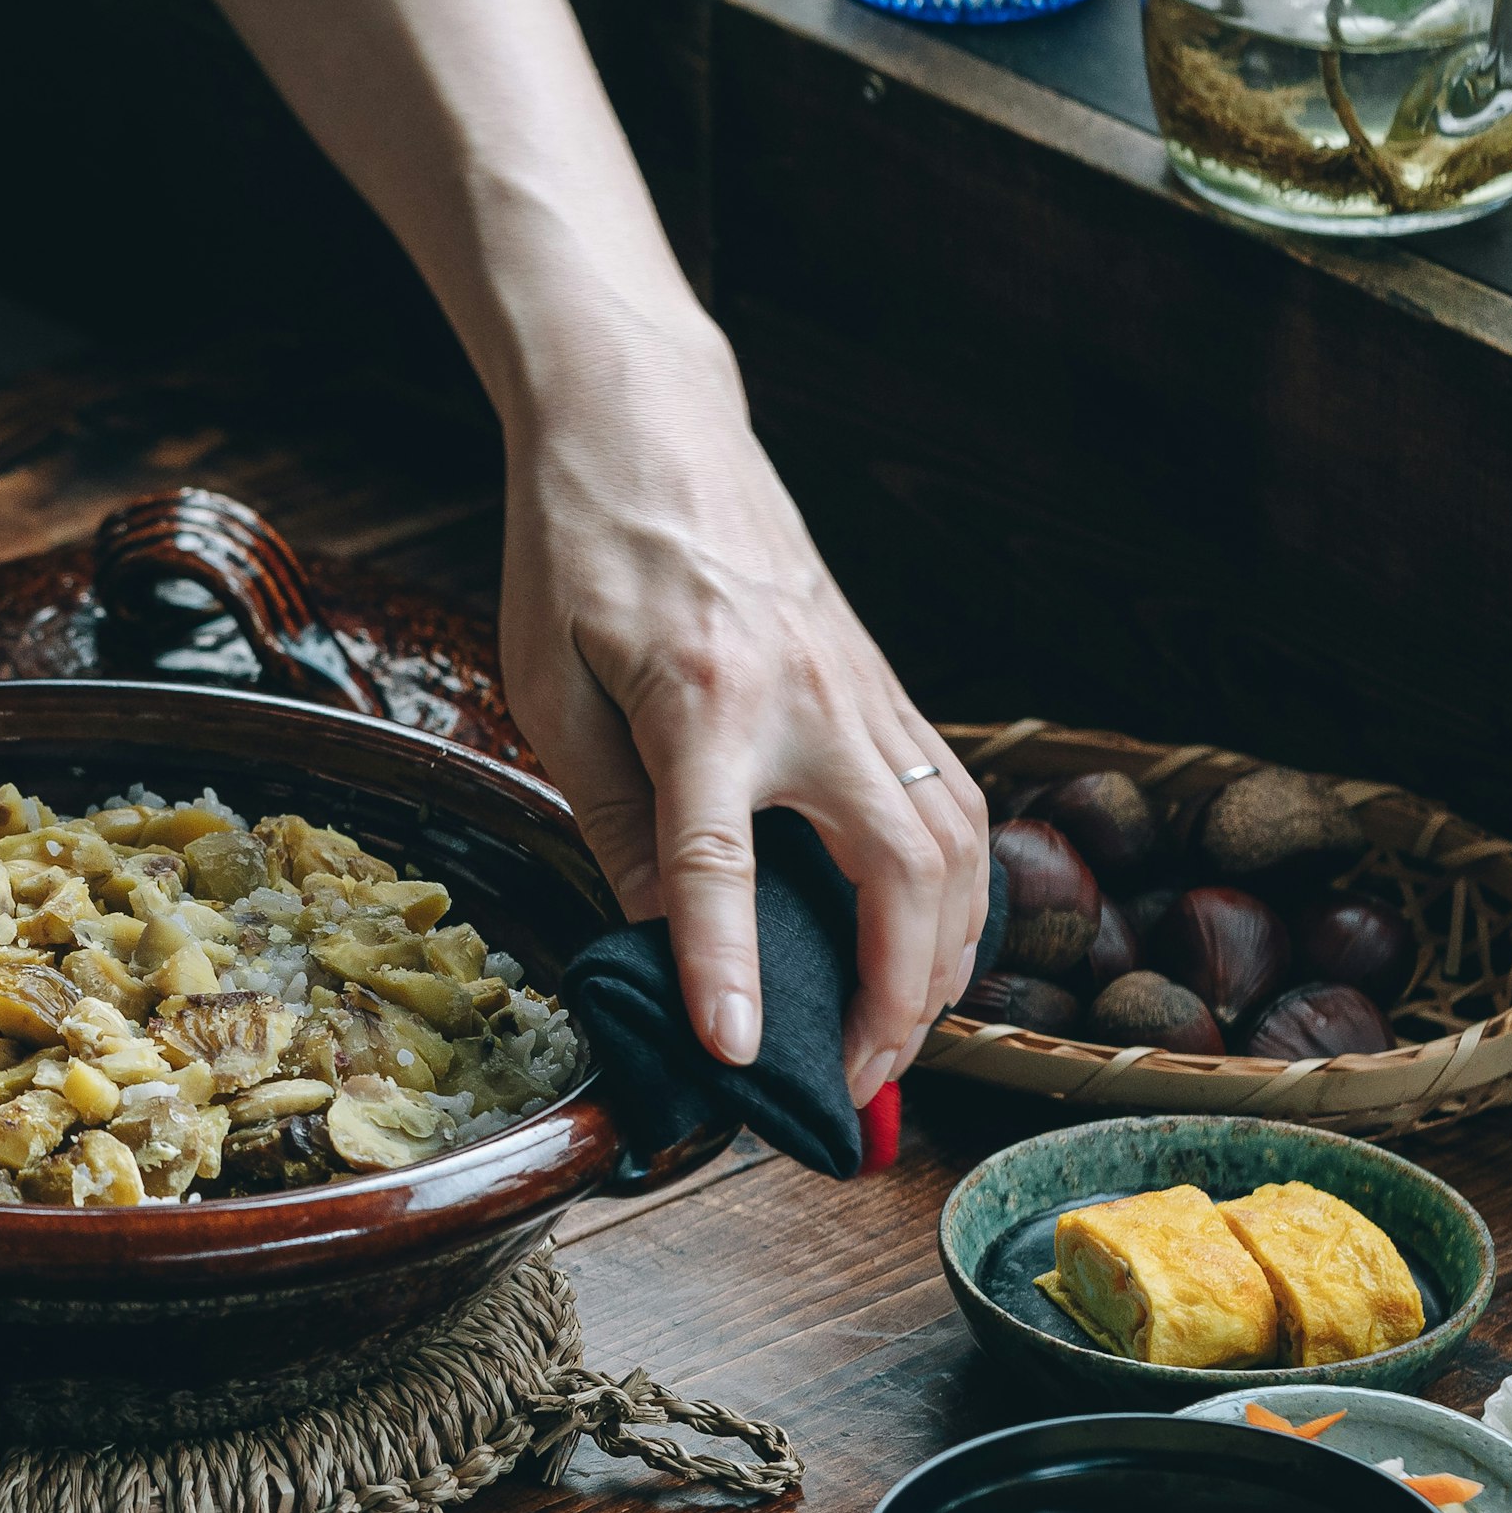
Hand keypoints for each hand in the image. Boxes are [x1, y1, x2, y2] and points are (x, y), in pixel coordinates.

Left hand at [500, 316, 990, 1104]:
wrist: (650, 424)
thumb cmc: (583, 554)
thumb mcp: (553, 691)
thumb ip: (611, 819)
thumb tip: (652, 940)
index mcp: (702, 696)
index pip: (718, 861)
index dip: (727, 967)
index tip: (736, 1056)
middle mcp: (808, 697)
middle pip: (894, 874)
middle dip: (891, 1000)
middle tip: (850, 1088)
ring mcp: (865, 690)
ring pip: (955, 851)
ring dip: (941, 964)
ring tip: (893, 1043)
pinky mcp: (889, 687)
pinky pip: (954, 810)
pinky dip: (958, 899)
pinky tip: (927, 953)